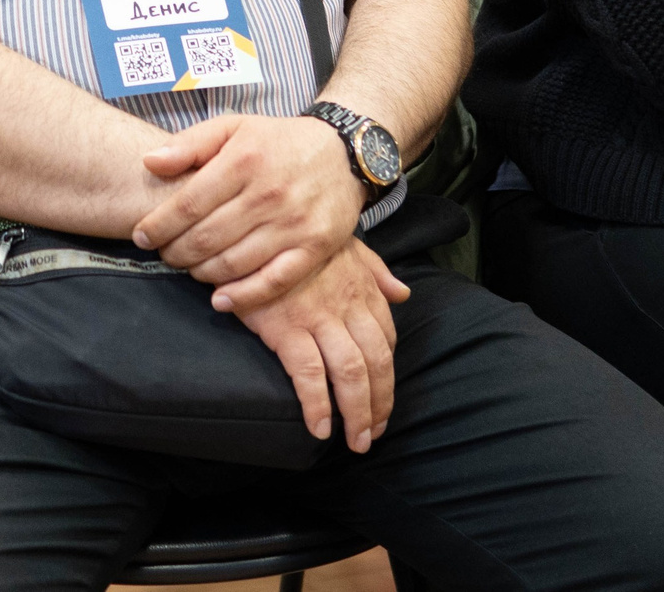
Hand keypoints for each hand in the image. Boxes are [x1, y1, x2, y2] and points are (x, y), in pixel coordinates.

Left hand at [133, 113, 365, 310]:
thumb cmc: (278, 141)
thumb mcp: (234, 126)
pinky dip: (243, 297)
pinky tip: (220, 300)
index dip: (158, 226)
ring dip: (201, 273)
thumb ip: (189, 143)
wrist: (344, 152)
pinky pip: (273, 281)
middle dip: (175, 252)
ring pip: (234, 263)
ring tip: (190, 268)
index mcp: (244, 159)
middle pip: (207, 238)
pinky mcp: (316, 248)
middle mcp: (269, 193)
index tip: (140, 236)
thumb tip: (149, 162)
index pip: (188, 203)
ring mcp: (295, 224)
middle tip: (165, 254)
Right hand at [236, 239, 410, 452]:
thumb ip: (377, 271)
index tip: (383, 402)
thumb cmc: (300, 237)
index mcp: (364, 289)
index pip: (387, 341)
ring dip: (357, 413)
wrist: (259, 223)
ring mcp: (318, 318)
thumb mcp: (347, 245)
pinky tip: (319, 427)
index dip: (388, 378)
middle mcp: (347, 306)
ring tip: (355, 441)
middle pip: (375, 364)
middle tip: (373, 434)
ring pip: (350, 373)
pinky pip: (309, 374)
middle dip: (379, 404)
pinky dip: (317, 405)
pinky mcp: (286, 327)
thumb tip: (404, 293)